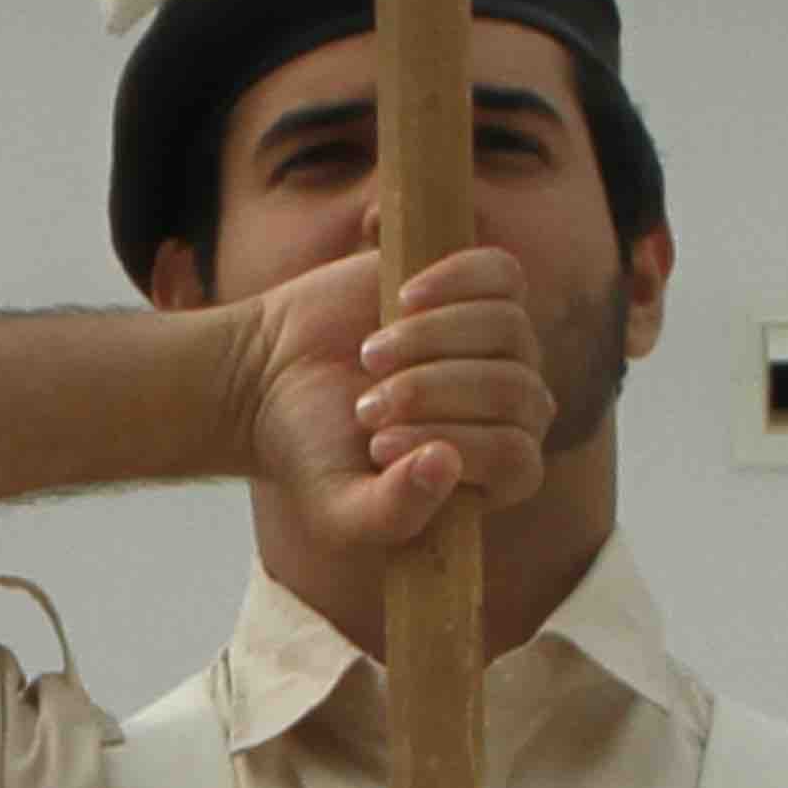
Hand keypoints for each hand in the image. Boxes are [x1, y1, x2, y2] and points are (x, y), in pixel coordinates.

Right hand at [221, 244, 547, 552]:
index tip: (378, 443)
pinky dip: (453, 280)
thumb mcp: (339, 509)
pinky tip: (401, 298)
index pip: (515, 456)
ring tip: (371, 356)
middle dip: (434, 394)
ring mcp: (500, 343)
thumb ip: (393, 513)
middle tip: (366, 406)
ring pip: (507, 327)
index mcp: (497, 471)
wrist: (272, 378)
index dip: (453, 443)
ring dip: (431, 339)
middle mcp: (513, 406)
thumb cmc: (312, 454)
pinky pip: (502, 274)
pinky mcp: (476, 288)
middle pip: (513, 389)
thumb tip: (446, 462)